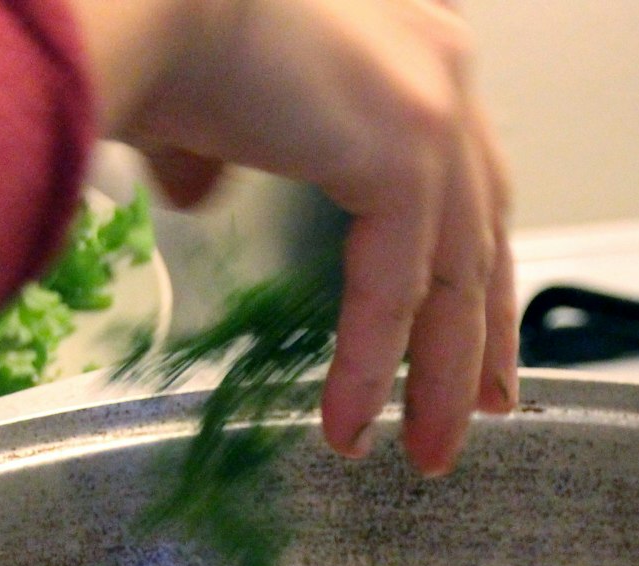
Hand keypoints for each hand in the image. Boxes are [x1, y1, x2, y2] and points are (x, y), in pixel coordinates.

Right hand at [68, 0, 515, 475]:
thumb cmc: (153, 20)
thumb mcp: (200, 104)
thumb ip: (216, 151)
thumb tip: (197, 195)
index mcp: (408, 46)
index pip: (461, 175)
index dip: (467, 263)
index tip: (470, 332)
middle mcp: (439, 65)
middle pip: (482, 228)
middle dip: (482, 329)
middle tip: (485, 405)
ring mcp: (431, 105)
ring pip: (454, 273)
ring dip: (439, 374)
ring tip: (427, 449)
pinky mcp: (405, 148)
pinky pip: (397, 287)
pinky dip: (371, 364)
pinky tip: (349, 423)